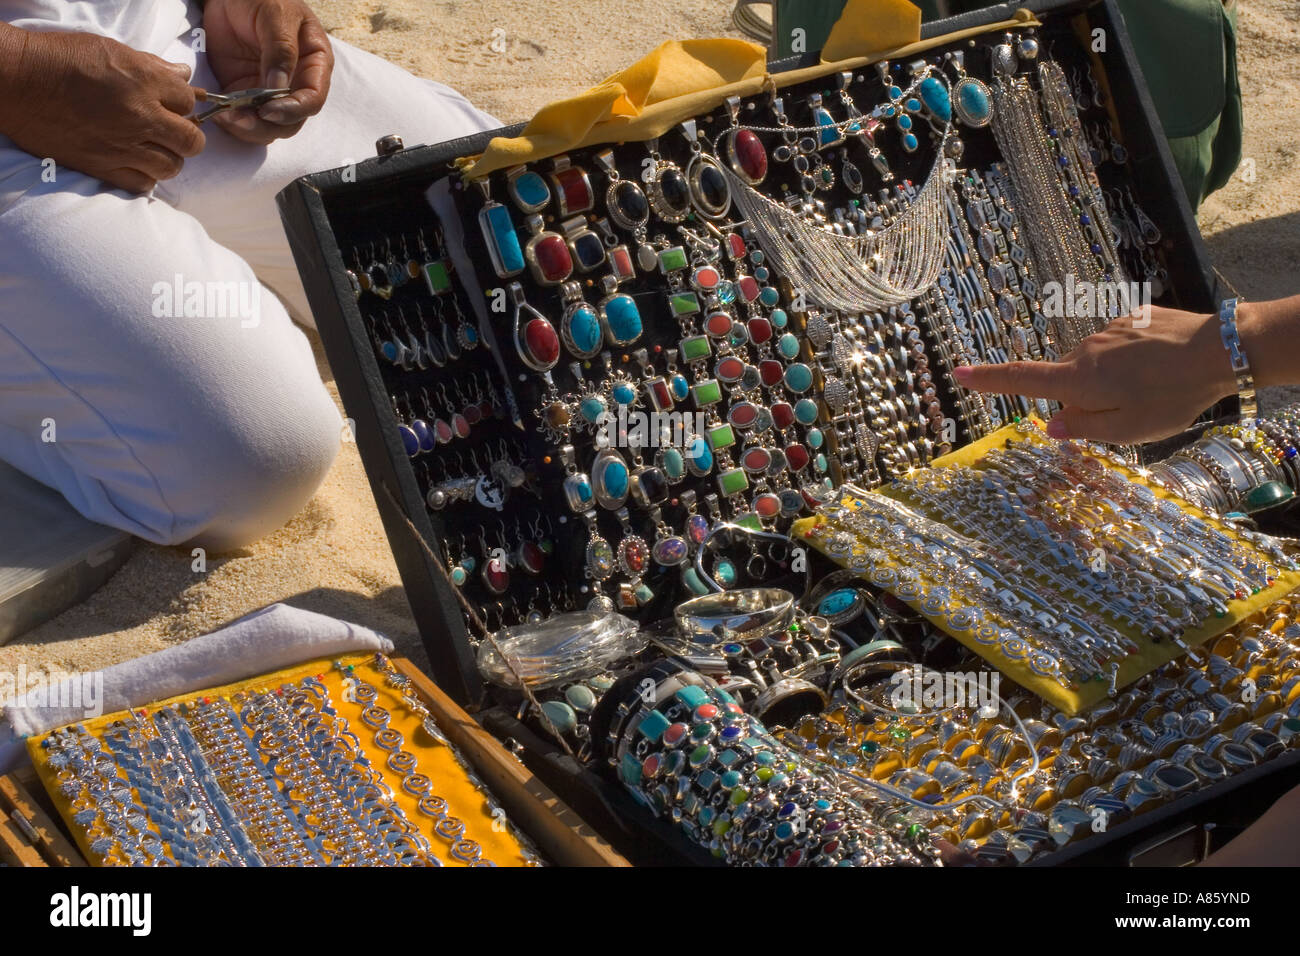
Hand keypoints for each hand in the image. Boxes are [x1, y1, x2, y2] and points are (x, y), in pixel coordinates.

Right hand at [0, 29, 202, 192]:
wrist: (18, 81)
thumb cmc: (61, 59)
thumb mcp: (111, 50)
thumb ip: (152, 65)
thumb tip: (184, 76)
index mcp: (145, 81)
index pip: (190, 102)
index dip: (183, 104)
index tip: (172, 105)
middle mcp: (141, 116)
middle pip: (191, 141)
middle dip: (186, 137)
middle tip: (172, 132)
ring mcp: (123, 145)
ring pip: (171, 167)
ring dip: (167, 159)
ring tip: (152, 149)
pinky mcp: (103, 166)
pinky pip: (142, 184)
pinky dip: (144, 177)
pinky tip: (135, 165)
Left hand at [201, 0, 332, 144]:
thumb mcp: (275, 15)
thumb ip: (281, 49)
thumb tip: (280, 87)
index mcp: (314, 64)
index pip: (313, 99)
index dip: (293, 110)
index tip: (268, 111)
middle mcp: (297, 83)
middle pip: (292, 121)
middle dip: (267, 125)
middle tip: (241, 118)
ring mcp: (271, 92)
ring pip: (270, 127)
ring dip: (250, 128)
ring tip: (227, 117)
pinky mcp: (246, 94)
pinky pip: (246, 118)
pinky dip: (234, 123)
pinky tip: (220, 114)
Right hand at [952, 305, 1236, 443]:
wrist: (1221, 350)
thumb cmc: (1173, 397)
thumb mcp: (1128, 430)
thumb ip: (1083, 427)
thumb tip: (1051, 425)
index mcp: (1078, 380)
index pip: (1021, 380)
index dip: (987, 379)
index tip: (958, 372)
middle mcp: (1085, 350)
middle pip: (1068, 378)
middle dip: (1084, 396)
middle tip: (1126, 413)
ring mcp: (1109, 330)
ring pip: (1096, 363)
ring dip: (1113, 378)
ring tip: (1154, 390)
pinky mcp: (1134, 318)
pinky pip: (1120, 346)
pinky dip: (1133, 360)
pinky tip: (1162, 368)